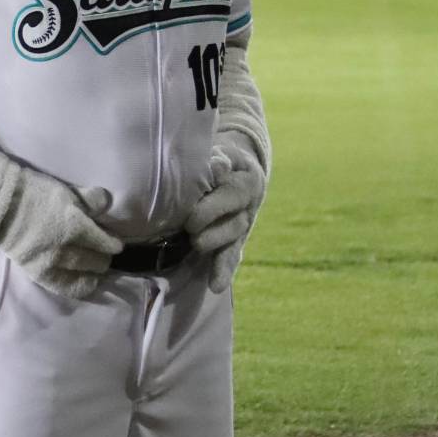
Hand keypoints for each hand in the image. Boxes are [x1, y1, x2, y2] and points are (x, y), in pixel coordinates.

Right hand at [0, 175, 119, 300]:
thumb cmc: (33, 193)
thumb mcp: (64, 191)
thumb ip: (89, 199)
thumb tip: (108, 202)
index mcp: (74, 225)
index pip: (104, 243)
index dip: (113, 244)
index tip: (115, 244)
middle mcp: (65, 248)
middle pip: (97, 261)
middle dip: (103, 257)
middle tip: (104, 253)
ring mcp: (51, 264)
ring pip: (85, 276)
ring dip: (94, 272)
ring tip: (97, 269)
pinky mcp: (39, 274)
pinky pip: (66, 288)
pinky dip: (80, 287)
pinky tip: (87, 283)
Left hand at [186, 144, 266, 293]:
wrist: (237, 168)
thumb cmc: (218, 158)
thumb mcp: (221, 151)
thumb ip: (217, 158)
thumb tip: (218, 165)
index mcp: (246, 178)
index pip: (232, 190)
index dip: (214, 199)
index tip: (197, 203)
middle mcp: (248, 203)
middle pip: (233, 216)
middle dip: (209, 219)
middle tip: (189, 223)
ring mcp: (242, 224)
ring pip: (232, 237)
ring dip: (213, 242)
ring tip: (196, 244)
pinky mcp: (235, 241)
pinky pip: (232, 256)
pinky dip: (224, 271)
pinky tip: (216, 285)